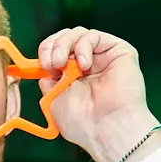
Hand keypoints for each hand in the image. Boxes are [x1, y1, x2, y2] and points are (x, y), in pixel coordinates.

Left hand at [35, 27, 157, 161]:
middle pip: (66, 38)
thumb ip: (48, 81)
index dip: (46, 51)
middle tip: (51, 62)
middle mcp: (88, 65)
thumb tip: (44, 68)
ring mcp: (103, 58)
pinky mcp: (119, 52)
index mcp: (72, 77)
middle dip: (53, 45)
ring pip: (79, 33)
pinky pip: (95, 36)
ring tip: (62, 63)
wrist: (105, 128)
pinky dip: (84, 45)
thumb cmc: (82, 121)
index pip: (56, 51)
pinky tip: (84, 65)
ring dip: (64, 44)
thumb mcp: (53, 100)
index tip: (41, 63)